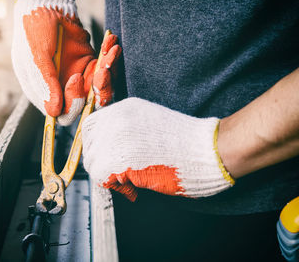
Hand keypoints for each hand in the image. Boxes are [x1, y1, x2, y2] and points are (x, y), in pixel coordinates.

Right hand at [12, 0, 120, 124]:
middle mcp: (63, 89)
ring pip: (101, 88)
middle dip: (100, 89)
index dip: (74, 102)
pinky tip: (111, 42)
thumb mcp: (37, 58)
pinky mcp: (90, 63)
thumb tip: (54, 112)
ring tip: (111, 50)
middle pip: (87, 104)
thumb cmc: (34, 31)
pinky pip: (105, 68)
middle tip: (103, 71)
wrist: (46, 6)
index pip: (65, 113)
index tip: (75, 78)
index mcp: (46, 93)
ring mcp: (78, 76)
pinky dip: (110, 56)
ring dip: (109, 70)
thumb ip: (47, 84)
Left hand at [82, 98, 234, 200]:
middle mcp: (117, 119)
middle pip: (89, 146)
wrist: (209, 150)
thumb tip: (106, 149)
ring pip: (93, 163)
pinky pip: (101, 176)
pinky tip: (134, 188)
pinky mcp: (122, 158)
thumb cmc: (186, 142)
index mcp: (124, 109)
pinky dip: (115, 187)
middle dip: (100, 164)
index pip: (90, 127)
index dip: (95, 147)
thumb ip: (124, 131)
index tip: (106, 159)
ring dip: (108, 177)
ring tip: (130, 181)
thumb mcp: (149, 123)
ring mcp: (118, 137)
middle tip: (119, 175)